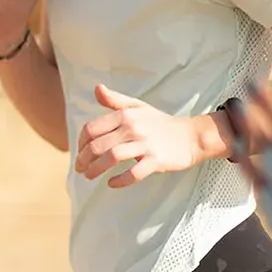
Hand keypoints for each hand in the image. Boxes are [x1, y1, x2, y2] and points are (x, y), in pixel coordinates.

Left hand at [75, 83, 205, 184]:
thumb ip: (115, 100)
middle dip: (84, 159)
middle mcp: (133, 128)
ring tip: (89, 176)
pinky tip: (111, 183)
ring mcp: (145, 145)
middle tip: (80, 169)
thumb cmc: (160, 123)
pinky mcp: (156, 160)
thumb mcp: (137, 107)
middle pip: (98, 145)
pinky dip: (120, 180)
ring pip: (112, 157)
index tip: (80, 152)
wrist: (191, 136)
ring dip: (96, 169)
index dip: (80, 143)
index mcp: (125, 115)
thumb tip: (97, 88)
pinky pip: (134, 173)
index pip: (92, 129)